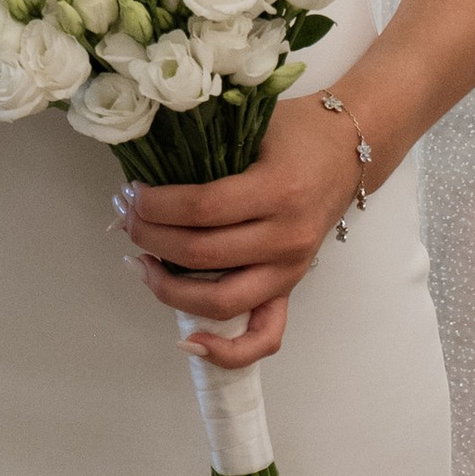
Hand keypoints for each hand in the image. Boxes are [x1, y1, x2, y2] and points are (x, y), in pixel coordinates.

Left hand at [111, 91, 377, 372]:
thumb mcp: (250, 125)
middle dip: (149, 238)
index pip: (201, 209)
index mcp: (277, 190)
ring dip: (169, 289)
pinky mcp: (291, 287)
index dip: (154, 206)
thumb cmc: (295, 130)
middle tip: (124, 218)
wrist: (350, 148)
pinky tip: (190, 341)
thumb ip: (203, 151)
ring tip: (141, 263)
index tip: (128, 194)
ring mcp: (291, 269)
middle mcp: (286, 237)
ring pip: (222, 301)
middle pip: (202, 255)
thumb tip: (140, 180)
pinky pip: (265, 335)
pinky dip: (227, 350)